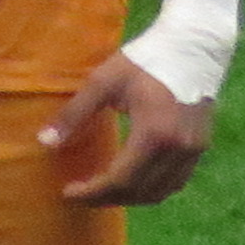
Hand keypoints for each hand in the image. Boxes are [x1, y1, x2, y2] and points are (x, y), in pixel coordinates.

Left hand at [44, 48, 212, 206]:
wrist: (195, 46)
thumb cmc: (145, 59)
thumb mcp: (103, 82)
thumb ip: (74, 114)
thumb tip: (44, 142)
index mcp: (154, 134)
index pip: (121, 179)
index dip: (93, 192)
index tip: (68, 193)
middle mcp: (179, 149)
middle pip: (140, 191)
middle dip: (107, 198)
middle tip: (79, 195)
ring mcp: (194, 150)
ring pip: (161, 191)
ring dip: (130, 197)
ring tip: (101, 190)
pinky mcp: (201, 146)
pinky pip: (175, 181)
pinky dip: (151, 188)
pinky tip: (130, 180)